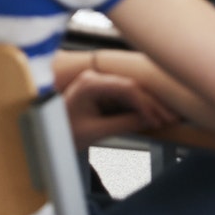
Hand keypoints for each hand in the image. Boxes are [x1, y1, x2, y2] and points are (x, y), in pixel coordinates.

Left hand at [62, 68, 179, 147]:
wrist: (45, 136)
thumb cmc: (62, 132)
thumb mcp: (94, 132)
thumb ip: (124, 124)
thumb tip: (150, 120)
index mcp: (90, 83)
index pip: (126, 88)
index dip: (146, 102)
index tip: (158, 117)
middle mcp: (96, 79)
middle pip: (132, 87)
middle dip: (152, 103)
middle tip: (169, 116)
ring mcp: (99, 84)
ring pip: (132, 91)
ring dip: (148, 105)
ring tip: (165, 117)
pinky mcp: (103, 93)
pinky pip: (126, 97)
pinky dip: (139, 107)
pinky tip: (152, 115)